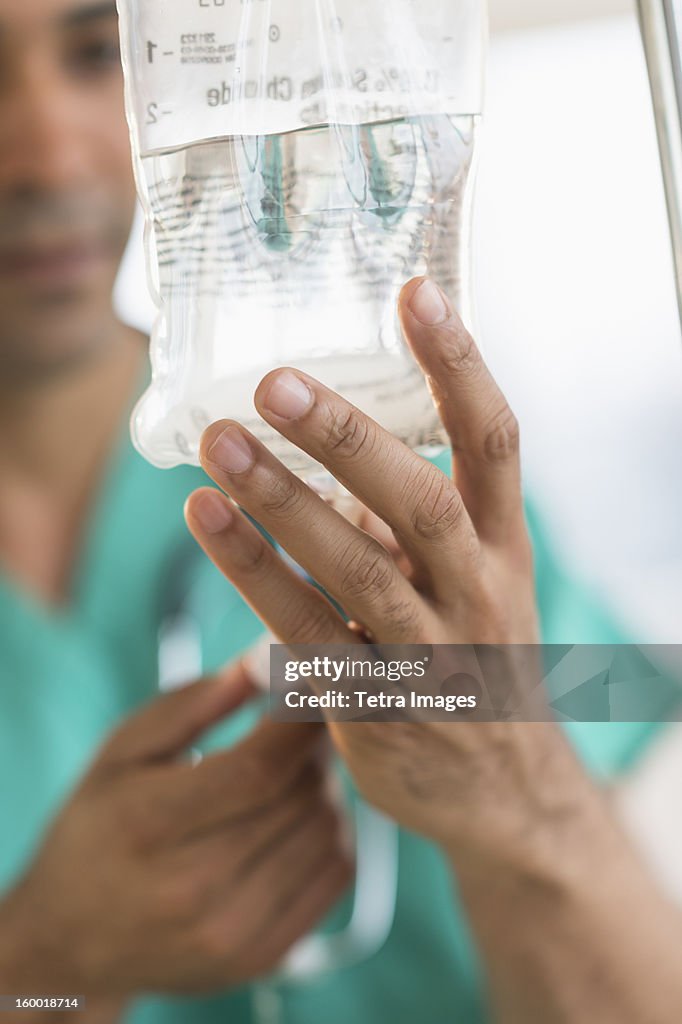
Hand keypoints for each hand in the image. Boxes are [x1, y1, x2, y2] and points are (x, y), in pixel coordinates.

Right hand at [0, 665, 352, 998]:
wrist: (73, 939)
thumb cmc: (99, 824)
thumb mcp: (124, 749)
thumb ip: (197, 700)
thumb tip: (268, 656)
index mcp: (148, 826)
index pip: (258, 767)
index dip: (300, 717)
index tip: (315, 679)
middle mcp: (193, 890)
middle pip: (299, 796)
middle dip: (315, 743)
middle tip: (306, 715)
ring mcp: (232, 934)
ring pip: (326, 830)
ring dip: (325, 783)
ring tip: (294, 764)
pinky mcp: (263, 956)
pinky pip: (335, 872)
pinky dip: (333, 828)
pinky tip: (301, 810)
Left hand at [183, 277, 559, 862]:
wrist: (506, 791)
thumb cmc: (478, 657)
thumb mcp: (476, 578)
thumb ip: (416, 513)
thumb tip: (337, 437)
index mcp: (503, 544)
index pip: (495, 441)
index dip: (461, 365)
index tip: (417, 292)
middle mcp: (475, 592)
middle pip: (417, 502)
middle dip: (345, 438)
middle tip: (273, 382)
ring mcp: (429, 654)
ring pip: (355, 573)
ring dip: (281, 505)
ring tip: (218, 444)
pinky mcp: (376, 707)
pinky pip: (308, 638)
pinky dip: (257, 578)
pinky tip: (210, 525)